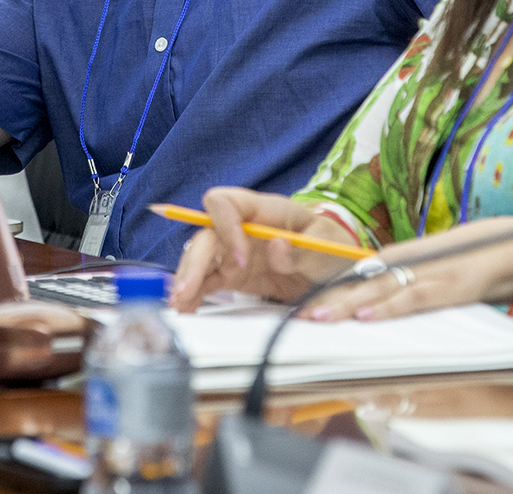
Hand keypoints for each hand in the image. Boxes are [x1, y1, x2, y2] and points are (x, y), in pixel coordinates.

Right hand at [168, 188, 349, 311]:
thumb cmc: (330, 243)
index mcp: (263, 210)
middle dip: (193, 262)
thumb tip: (276, 246)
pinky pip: (207, 281)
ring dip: (187, 280)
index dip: (225, 228)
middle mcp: (242, 228)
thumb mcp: (326, 245)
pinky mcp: (234, 275)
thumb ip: (301, 249)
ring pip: (200, 259)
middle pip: (206, 235)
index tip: (239, 260)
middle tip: (187, 291)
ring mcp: (235, 251)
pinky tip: (185, 309)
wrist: (333, 264)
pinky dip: (194, 295)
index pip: (225, 203)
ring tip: (179, 306)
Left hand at [304, 218, 512, 324]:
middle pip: (360, 282)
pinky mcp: (448, 286)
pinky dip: (388, 308)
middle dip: (328, 299)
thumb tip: (377, 308)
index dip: (329, 291)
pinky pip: (412, 299)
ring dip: (346, 305)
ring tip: (318, 316)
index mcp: (401, 258)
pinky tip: (366, 317)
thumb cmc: (472, 264)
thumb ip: (406, 288)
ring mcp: (427, 273)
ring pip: (378, 290)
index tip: (302, 307)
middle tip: (298, 314)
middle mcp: (409, 262)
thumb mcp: (433, 275)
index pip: (357, 275)